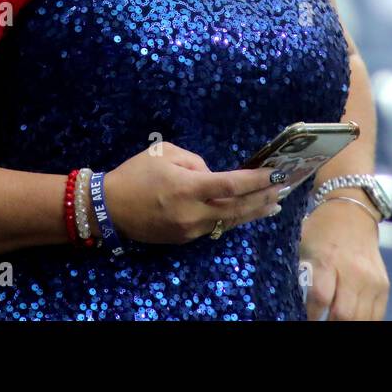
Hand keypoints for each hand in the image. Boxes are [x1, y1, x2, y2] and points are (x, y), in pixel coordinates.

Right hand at [102, 143, 285, 243]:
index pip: (232, 185)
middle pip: (237, 208)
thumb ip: (195, 162)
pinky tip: (243, 213)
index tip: (276, 174)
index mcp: (188, 188)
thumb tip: (212, 175)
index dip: (257, 180)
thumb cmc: (136, 173)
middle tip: (283, 189)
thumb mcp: (164, 153)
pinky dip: (232, 219)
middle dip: (263, 198)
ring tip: (273, 205)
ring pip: (229, 221)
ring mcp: (189, 229)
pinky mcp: (184, 239)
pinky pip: (214, 227)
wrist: (108, 207)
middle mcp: (193, 212)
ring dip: (253, 212)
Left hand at [298, 197, 389, 320]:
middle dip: (330, 324)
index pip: (321, 297)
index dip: (312, 315)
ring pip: (361, 318)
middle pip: (344, 313)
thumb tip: (293, 302)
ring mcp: (372, 280)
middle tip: (320, 323)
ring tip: (333, 321)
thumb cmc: (322, 232)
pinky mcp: (384, 286)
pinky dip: (363, 321)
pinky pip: (376, 314)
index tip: (304, 318)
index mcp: (328, 259)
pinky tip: (351, 319)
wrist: (353, 215)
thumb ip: (301, 274)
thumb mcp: (303, 245)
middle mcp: (354, 271)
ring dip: (346, 325)